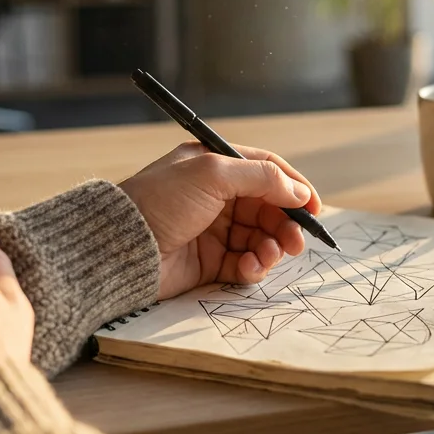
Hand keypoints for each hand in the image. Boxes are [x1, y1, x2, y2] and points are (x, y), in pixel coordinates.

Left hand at [119, 142, 321, 299]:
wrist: (119, 249)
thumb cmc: (160, 201)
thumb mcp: (213, 174)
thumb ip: (261, 177)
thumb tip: (299, 191)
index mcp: (214, 166)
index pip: (266, 170)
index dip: (293, 186)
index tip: (315, 206)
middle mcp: (216, 196)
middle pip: (268, 207)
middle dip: (286, 224)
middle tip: (297, 241)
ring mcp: (213, 229)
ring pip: (261, 237)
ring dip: (272, 247)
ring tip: (268, 256)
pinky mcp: (209, 262)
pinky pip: (245, 262)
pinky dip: (254, 266)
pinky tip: (247, 268)